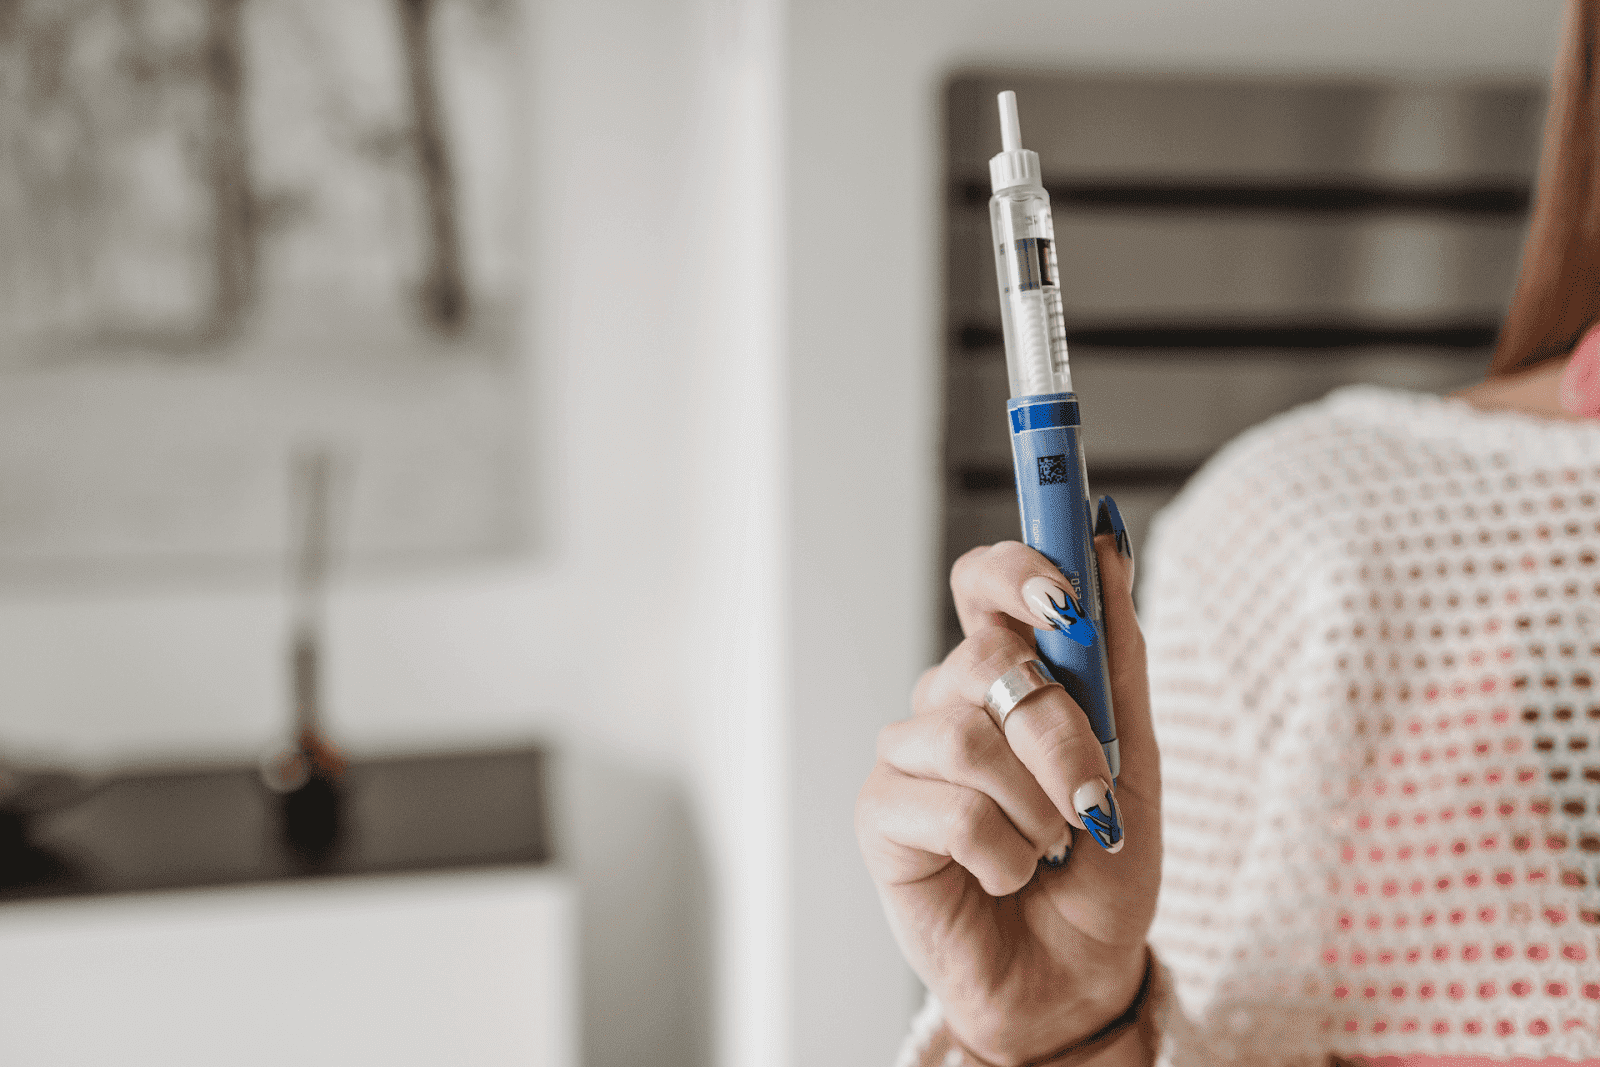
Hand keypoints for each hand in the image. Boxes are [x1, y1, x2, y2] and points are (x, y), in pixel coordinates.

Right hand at [856, 531, 1159, 1064]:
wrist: (1079, 972)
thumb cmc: (1100, 866)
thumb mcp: (1134, 757)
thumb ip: (1116, 656)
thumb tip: (1108, 540)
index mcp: (1004, 674)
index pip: (983, 582)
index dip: (1015, 570)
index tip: (1065, 596)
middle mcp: (947, 702)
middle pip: (989, 659)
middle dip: (1063, 734)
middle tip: (1093, 797)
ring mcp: (908, 755)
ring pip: (969, 734)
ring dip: (1038, 808)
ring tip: (1050, 847)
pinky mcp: (881, 815)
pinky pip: (950, 807)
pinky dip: (1004, 853)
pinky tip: (1004, 875)